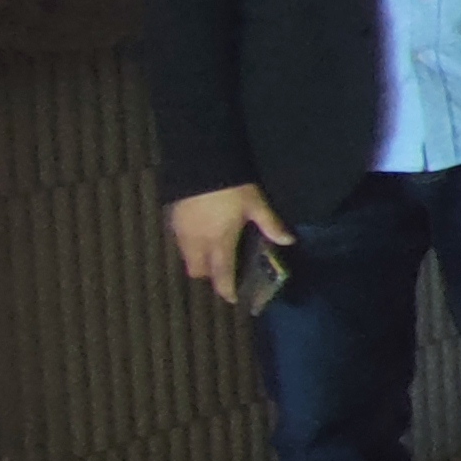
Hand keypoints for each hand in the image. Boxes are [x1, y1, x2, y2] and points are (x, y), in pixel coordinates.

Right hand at [169, 182, 291, 304]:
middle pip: (198, 271)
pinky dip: (190, 246)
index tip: (233, 298)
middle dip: (210, 276)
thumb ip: (270, 224)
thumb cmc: (231, 186)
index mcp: (218, 242)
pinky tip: (202, 234)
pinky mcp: (172, 220)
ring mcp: (181, 232)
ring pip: (186, 258)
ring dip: (199, 261)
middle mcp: (196, 242)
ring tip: (214, 253)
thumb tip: (288, 241)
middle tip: (225, 271)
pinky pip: (180, 243)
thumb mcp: (255, 203)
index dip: (226, 289)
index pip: (220, 274)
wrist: (199, 163)